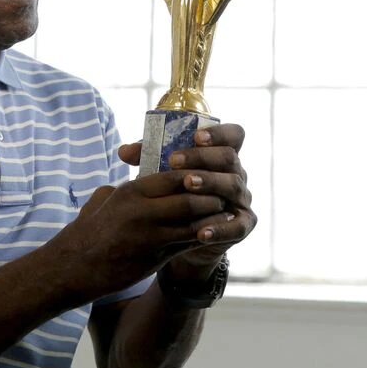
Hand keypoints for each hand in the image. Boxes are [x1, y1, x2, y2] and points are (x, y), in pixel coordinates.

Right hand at [50, 161, 230, 299]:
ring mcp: (150, 235)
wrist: (75, 267)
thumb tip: (138, 177)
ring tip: (225, 212)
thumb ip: (126, 187)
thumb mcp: (105, 200)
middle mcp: (143, 211)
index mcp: (132, 191)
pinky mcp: (155, 257)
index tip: (208, 172)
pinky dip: (204, 236)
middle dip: (210, 194)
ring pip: (194, 221)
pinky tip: (214, 233)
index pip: (174, 175)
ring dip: (213, 216)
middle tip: (223, 192)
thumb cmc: (88, 231)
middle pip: (190, 196)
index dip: (195, 173)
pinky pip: (188, 243)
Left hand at [118, 124, 255, 277]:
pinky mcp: (243, 225)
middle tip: (174, 161)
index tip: (196, 135)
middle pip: (229, 158)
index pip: (233, 135)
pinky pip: (237, 226)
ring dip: (209, 184)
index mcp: (221, 154)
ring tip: (186, 185)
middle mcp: (236, 173)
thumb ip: (147, 158)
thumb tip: (124, 152)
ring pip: (233, 186)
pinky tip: (201, 231)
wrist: (180, 234)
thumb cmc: (173, 193)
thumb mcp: (162, 172)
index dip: (219, 133)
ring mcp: (241, 199)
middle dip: (202, 157)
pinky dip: (220, 228)